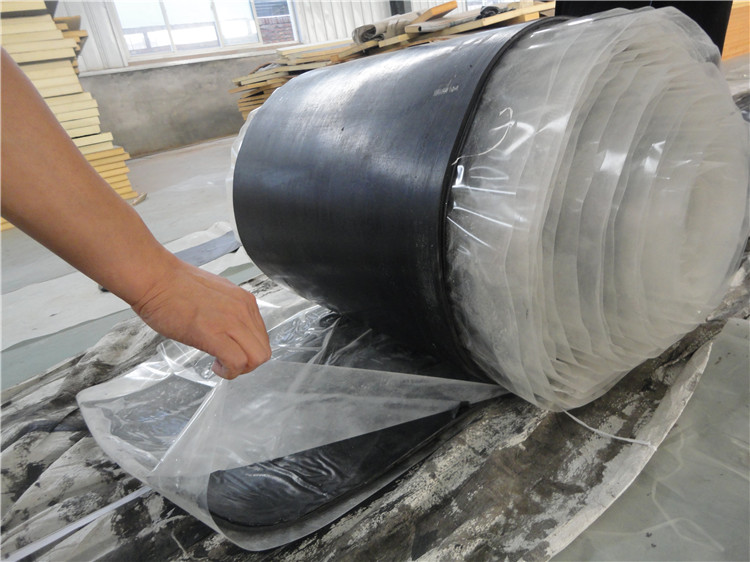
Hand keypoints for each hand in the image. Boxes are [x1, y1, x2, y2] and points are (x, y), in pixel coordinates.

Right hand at [132, 258, 270, 378]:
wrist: (156, 279)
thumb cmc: (175, 286)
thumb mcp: (215, 295)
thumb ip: (229, 310)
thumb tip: (230, 328)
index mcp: (244, 301)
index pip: (262, 337)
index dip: (248, 350)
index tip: (232, 351)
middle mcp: (243, 310)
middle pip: (264, 350)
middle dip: (248, 364)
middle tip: (227, 362)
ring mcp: (231, 321)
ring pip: (256, 358)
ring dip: (240, 369)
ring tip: (220, 364)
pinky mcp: (214, 334)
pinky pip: (237, 362)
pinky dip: (229, 372)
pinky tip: (215, 366)